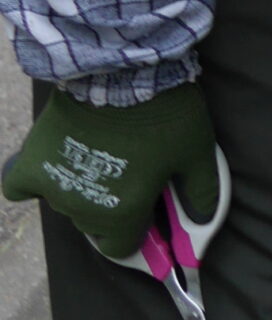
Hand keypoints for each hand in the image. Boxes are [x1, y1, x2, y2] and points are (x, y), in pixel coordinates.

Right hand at [4, 82, 220, 258]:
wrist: (122, 72)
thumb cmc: (163, 114)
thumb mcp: (197, 151)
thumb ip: (202, 191)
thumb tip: (204, 218)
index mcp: (122, 212)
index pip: (120, 246)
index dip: (135, 231)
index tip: (144, 210)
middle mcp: (83, 208)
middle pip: (94, 225)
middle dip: (111, 208)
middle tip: (128, 172)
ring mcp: (53, 187)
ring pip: (65, 204)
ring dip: (81, 189)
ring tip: (102, 154)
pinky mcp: (31, 163)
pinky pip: (20, 188)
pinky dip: (35, 181)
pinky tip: (54, 164)